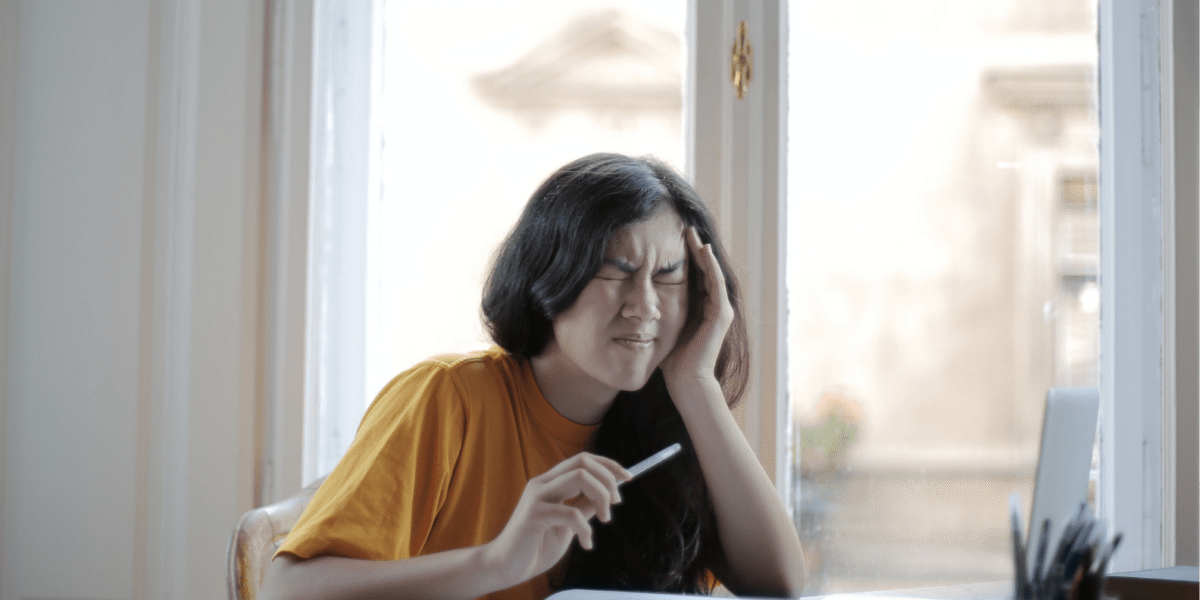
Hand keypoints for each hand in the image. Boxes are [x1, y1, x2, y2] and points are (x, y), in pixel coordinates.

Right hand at [482, 452, 631, 588]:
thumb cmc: (535, 546)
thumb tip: (606, 497)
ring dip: (602, 497)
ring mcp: (537, 496)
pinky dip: (586, 529)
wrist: (506, 566)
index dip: (609, 465)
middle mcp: (542, 483)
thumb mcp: (568, 525)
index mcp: (550, 482)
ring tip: (605, 519)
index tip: (628, 478)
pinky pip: (572, 513)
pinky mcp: (534, 514)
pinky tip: (586, 543)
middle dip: (608, 479)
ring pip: (580, 477)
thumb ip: (582, 508)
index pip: (583, 459)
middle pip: (583, 462)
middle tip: (616, 503)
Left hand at [661, 226, 733, 391]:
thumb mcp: (662, 326)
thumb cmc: (672, 359)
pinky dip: (710, 266)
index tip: (671, 238)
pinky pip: (716, 283)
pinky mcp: (722, 314)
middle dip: (694, 248)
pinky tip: (702, 250)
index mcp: (699, 307)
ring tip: (693, 233)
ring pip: (711, 272)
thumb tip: (635, 299)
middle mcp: (712, 306)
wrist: (686, 380)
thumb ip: (657, 311)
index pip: (693, 275)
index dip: (685, 257)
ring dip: (703, 251)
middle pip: (704, 269)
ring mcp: (720, 309)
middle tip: (684, 227)